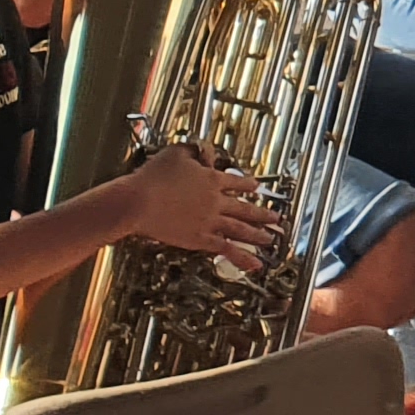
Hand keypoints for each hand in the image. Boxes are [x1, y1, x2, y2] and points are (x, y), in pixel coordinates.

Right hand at [125, 147, 277, 265]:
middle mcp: (216, 200)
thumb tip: (206, 152)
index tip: (257, 187)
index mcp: (212, 179)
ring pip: (240, 229)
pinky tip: (256, 263)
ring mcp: (210, 221)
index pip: (236, 182)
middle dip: (262, 214)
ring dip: (257, 235)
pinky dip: (243, 256)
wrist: (139, 201)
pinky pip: (227, 249)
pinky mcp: (200, 238)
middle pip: (244, 208)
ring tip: (270, 239)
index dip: (248, 185)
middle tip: (276, 218)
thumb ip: (194, 151)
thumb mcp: (176, 153)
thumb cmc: (152, 177)